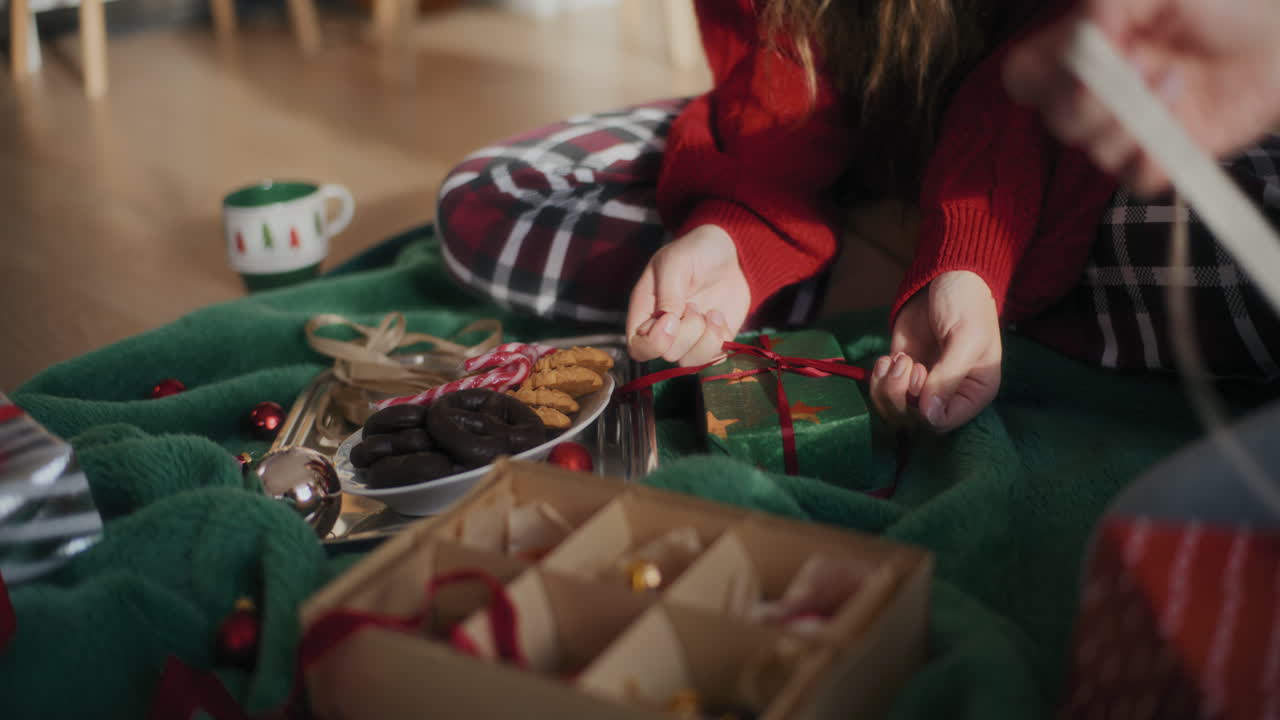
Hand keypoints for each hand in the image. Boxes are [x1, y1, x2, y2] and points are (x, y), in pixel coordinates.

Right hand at [626, 224, 749, 366]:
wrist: (729, 253)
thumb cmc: (695, 251)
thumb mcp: (676, 262)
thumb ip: (668, 293)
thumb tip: (667, 320)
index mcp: (645, 312)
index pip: (638, 347)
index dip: (654, 342)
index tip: (672, 318)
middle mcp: (665, 330)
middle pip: (668, 355)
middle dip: (687, 332)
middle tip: (694, 305)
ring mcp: (690, 338)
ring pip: (692, 362)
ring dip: (706, 339)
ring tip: (711, 313)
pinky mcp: (712, 341)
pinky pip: (715, 359)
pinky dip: (721, 341)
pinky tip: (720, 318)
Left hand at [869, 271, 1001, 431]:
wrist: (946, 278)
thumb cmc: (968, 306)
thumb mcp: (965, 339)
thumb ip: (948, 378)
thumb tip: (929, 414)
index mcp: (973, 393)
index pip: (943, 423)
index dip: (924, 411)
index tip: (921, 377)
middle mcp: (947, 394)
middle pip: (913, 421)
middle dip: (901, 395)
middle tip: (907, 363)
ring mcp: (921, 383)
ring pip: (893, 409)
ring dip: (886, 388)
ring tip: (896, 360)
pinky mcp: (900, 370)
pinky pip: (882, 390)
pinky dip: (878, 379)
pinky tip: (887, 358)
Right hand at [1005, 0, 1279, 194]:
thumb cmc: (1226, 3)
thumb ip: (1112, 2)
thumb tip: (1089, 31)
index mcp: (1086, 51)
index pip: (1025, 76)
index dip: (1041, 74)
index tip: (1088, 50)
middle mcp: (1099, 93)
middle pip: (1058, 121)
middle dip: (1094, 100)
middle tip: (1142, 62)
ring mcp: (1132, 128)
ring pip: (1096, 152)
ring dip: (1135, 119)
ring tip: (1179, 81)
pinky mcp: (1167, 156)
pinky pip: (1138, 180)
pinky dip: (1153, 162)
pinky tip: (1179, 130)